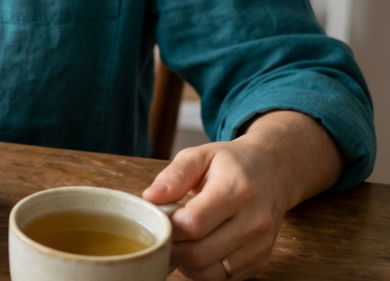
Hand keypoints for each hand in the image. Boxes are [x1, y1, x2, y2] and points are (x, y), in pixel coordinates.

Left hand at [142, 111, 342, 279]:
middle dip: (172, 248)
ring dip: (186, 264)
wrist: (274, 171)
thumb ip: (174, 175)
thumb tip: (150, 197)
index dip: (168, 226)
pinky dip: (204, 270)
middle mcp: (254, 221)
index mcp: (237, 190)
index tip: (158, 217)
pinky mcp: (262, 260)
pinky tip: (197, 250)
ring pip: (212, 272)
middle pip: (200, 253)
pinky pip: (225, 278)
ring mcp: (261, 244)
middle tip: (162, 234)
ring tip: (179, 243)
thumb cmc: (232, 163)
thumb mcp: (199, 155)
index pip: (194, 223)